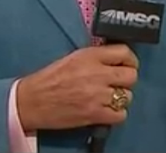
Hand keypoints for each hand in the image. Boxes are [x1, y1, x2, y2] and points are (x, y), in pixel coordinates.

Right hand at [17, 45, 137, 130]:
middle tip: (118, 81)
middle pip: (131, 75)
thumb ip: (95, 57)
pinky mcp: (96, 114)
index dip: (129, 58)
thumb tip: (114, 58)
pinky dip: (116, 113)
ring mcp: (98, 95)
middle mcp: (97, 73)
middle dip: (127, 78)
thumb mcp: (73, 57)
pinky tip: (105, 109)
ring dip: (120, 97)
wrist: (34, 100)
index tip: (127, 63)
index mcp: (89, 56)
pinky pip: (121, 115)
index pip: (124, 52)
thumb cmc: (49, 78)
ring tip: (107, 96)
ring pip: (128, 96)